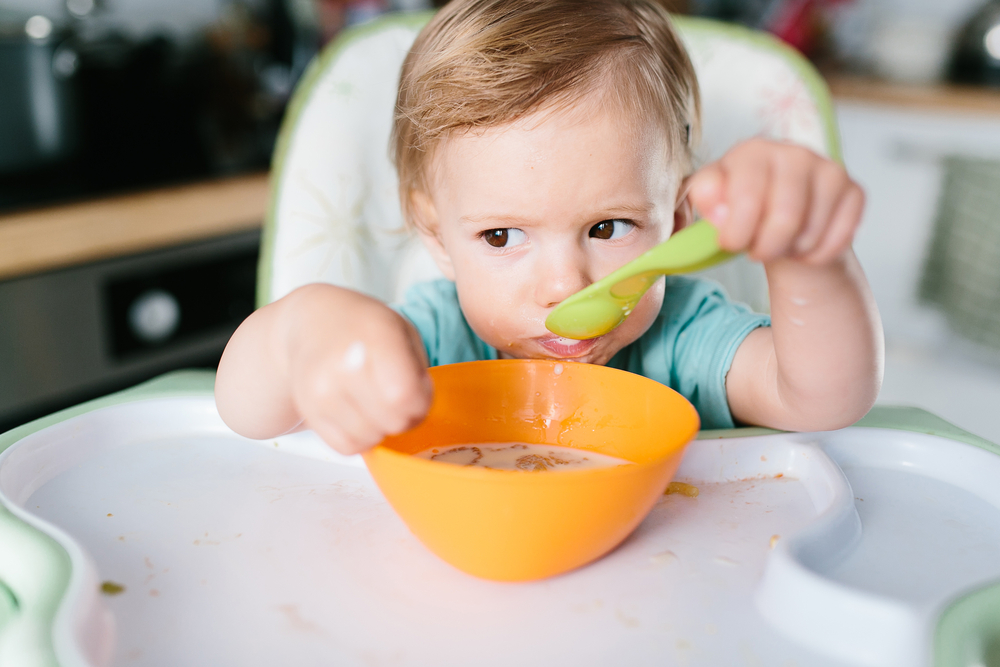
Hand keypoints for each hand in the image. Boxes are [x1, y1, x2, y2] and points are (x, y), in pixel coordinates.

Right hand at [283, 285, 432, 454]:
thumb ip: (417, 369)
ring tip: (376, 403)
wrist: (312, 322)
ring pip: (370, 439)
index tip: (418, 391)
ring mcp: (321, 391)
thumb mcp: (402, 331)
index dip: (421, 401)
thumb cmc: (365, 328)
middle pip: (392, 421)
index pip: (405, 395)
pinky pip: (347, 447)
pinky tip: (359, 413)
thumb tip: (417, 408)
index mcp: (376, 338)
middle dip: (405, 416)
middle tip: (398, 399)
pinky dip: (360, 437)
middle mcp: (344, 366)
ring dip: (381, 428)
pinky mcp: (309, 411)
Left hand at [686, 138, 864, 264]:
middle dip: (766, 247)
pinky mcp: (854, 190)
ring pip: (812, 231)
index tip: (731, 244)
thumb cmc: (741, 208)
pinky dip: (818, 254)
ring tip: (779, 244)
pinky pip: (840, 237)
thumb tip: (718, 211)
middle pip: (786, 217)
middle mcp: (795, 153)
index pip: (748, 196)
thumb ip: (705, 200)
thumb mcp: (711, 202)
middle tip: (756, 251)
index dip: (737, 231)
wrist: (780, 218)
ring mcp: (829, 169)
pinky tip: (804, 247)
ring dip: (791, 251)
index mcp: (753, 151)